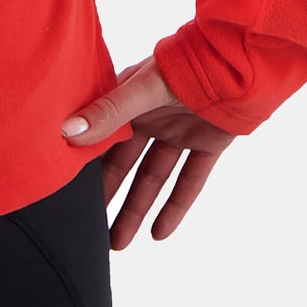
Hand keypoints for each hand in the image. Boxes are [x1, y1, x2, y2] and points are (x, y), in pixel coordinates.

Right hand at [62, 54, 235, 247]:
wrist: (242, 64)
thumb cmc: (186, 64)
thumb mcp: (142, 89)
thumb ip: (108, 113)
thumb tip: (68, 133)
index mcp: (128, 98)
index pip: (100, 136)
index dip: (84, 162)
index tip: (64, 190)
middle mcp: (150, 116)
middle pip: (124, 163)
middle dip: (108, 194)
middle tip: (88, 226)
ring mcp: (178, 131)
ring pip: (153, 177)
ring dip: (137, 209)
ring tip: (119, 242)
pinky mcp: (206, 144)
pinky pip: (189, 181)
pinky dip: (176, 207)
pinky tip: (160, 234)